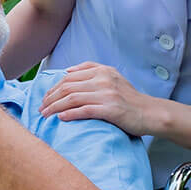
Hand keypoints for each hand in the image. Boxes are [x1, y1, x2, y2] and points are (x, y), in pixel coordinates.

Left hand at [39, 62, 156, 135]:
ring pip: (72, 98)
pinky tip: (61, 118)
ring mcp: (107, 94)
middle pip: (68, 87)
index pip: (69, 77)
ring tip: (45, 115)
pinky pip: (84, 110)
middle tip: (40, 108)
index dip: (53, 87)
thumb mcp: (112, 77)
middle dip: (50, 98)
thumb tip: (67, 71)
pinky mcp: (110, 109)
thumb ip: (91, 71)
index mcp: (102, 71)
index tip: (45, 98)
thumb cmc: (129, 98)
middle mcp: (103, 79)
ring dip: (55, 107)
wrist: (150, 113)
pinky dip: (70, 114)